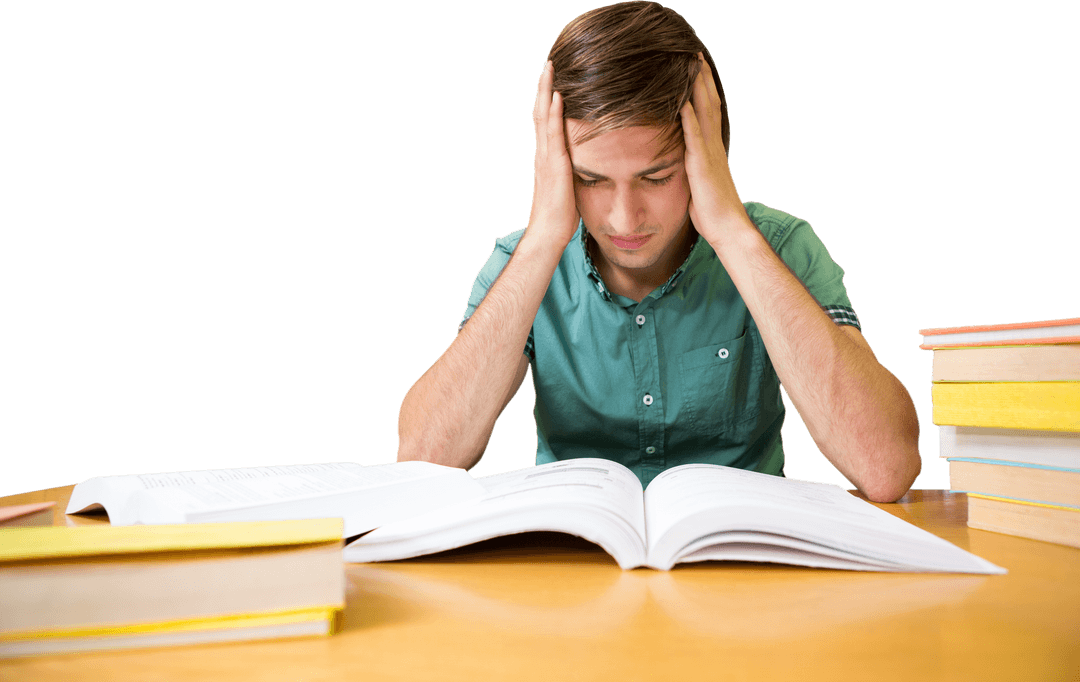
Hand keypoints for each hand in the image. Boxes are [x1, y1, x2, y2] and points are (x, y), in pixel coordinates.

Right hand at [524, 61, 579, 248]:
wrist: (548, 234)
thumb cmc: (561, 217)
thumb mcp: (569, 187)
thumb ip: (574, 172)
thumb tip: (587, 164)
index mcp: (547, 158)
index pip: (546, 122)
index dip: (548, 100)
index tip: (553, 79)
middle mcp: (543, 153)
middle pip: (541, 112)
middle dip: (544, 87)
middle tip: (549, 63)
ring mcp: (546, 158)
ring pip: (544, 117)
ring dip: (547, 91)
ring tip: (550, 68)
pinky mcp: (554, 165)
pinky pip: (553, 134)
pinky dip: (554, 113)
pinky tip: (559, 95)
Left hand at [680, 54, 749, 245]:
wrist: (727, 227)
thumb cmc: (712, 209)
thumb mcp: (700, 180)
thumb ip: (693, 164)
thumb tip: (684, 157)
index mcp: (711, 147)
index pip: (707, 109)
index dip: (701, 87)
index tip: (695, 66)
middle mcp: (712, 145)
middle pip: (708, 103)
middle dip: (700, 78)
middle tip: (693, 52)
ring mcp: (708, 154)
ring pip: (704, 114)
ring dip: (696, 89)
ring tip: (690, 65)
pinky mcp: (702, 166)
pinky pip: (695, 138)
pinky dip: (689, 119)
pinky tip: (682, 103)